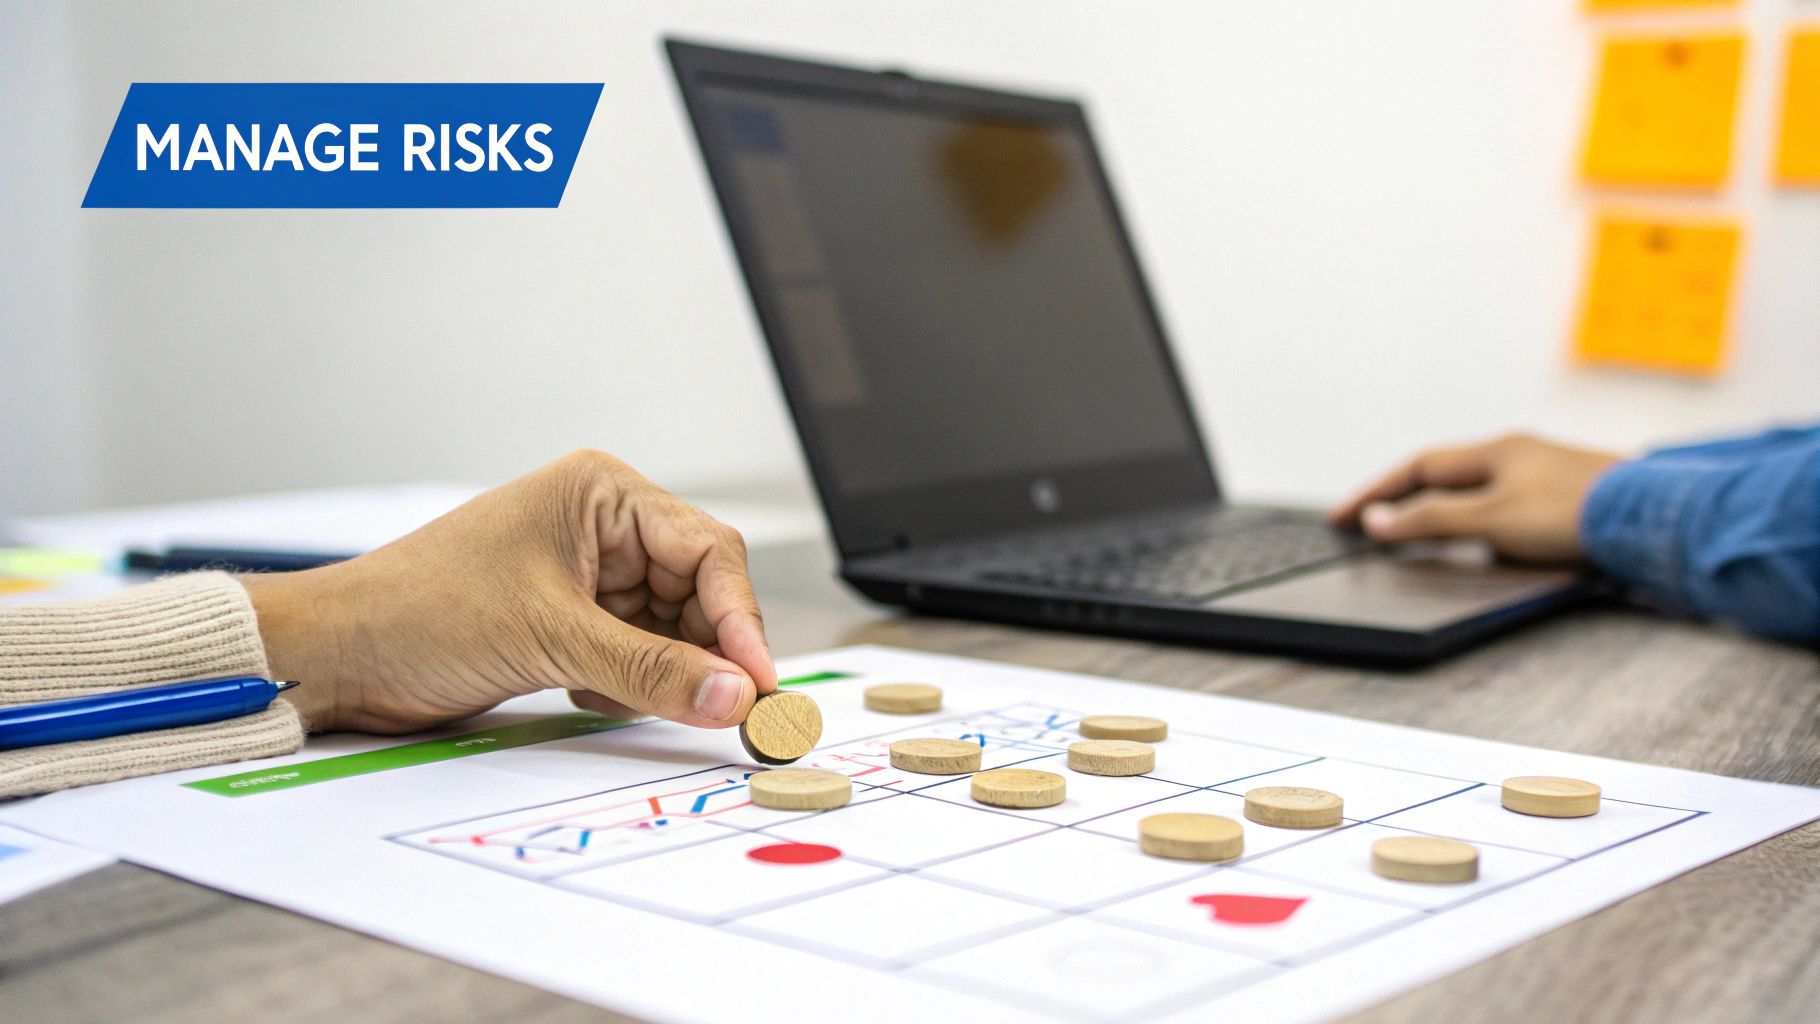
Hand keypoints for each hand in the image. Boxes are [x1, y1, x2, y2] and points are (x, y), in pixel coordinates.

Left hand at [241, 450, 776, 733]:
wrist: (336, 656)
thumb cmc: (417, 611)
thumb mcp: (547, 638)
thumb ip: (650, 670)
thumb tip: (735, 693)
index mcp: (602, 495)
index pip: (707, 552)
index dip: (740, 619)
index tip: (759, 681)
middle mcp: (602, 528)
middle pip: (700, 594)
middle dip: (706, 653)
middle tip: (726, 710)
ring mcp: (587, 577)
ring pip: (672, 633)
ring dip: (662, 675)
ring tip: (613, 697)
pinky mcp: (572, 623)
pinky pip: (638, 659)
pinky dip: (630, 688)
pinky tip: (587, 697)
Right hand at [1328, 433, 1622, 562]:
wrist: (1654, 519)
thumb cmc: (1576, 513)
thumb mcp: (1491, 520)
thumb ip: (1431, 521)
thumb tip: (1375, 520)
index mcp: (1495, 451)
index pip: (1417, 468)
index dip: (1374, 493)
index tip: (1340, 518)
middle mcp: (1518, 455)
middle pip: (1443, 475)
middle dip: (1401, 498)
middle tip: (1367, 524)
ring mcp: (1544, 475)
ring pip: (1474, 490)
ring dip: (1438, 509)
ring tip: (1411, 535)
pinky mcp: (1567, 499)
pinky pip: (1503, 505)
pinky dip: (1474, 521)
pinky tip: (1479, 543)